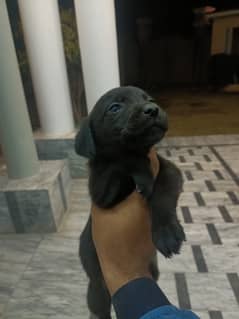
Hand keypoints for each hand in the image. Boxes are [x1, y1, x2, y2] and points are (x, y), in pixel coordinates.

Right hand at [91, 147, 158, 294]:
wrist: (124, 269)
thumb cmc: (111, 240)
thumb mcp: (100, 211)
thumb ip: (100, 189)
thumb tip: (97, 167)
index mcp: (142, 197)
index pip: (150, 166)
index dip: (144, 152)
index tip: (134, 143)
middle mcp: (154, 201)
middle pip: (155, 173)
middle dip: (144, 161)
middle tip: (130, 151)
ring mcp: (158, 210)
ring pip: (156, 184)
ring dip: (145, 174)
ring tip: (130, 163)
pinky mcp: (157, 218)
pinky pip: (153, 195)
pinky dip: (145, 186)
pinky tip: (133, 183)